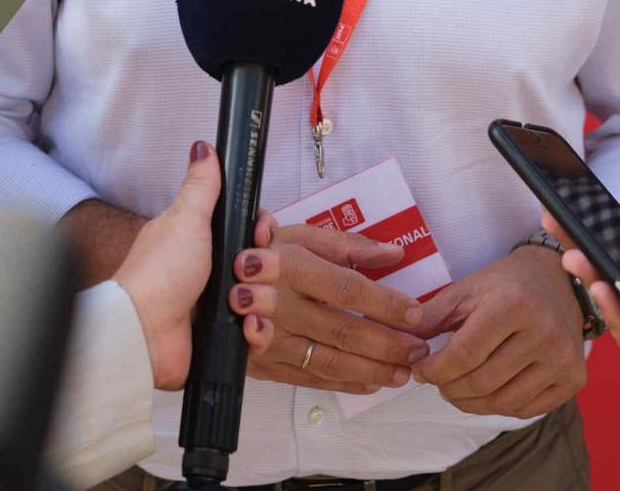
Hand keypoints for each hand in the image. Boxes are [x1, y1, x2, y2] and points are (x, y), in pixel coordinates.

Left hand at [113, 141, 276, 389]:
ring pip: (269, 299)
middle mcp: (216, 272)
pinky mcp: (226, 338)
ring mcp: (222, 306)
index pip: (255, 231)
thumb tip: (203, 147)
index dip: (264, 232)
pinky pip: (261, 334)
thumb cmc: (159, 274)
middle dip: (263, 268)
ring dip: (259, 301)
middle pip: (268, 263)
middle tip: (241, 270)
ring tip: (236, 304)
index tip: (260, 234)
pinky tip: (244, 327)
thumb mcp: (184, 219)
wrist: (145, 333)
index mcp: (205, 241)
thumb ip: (201, 185)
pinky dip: (257, 332)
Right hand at [226, 221, 422, 394]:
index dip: (384, 304)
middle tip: (418, 350)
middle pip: (342, 330)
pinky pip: (307, 378)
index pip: (347, 288)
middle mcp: (280, 305)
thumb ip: (345, 244)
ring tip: (402, 373)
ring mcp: (269, 339)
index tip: (415, 314)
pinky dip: (341, 384)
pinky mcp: (261, 364)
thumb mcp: (296, 234)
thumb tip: (392, 252)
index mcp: (291, 265)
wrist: (200, 284)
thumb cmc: (255, 252)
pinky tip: (368, 384)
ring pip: (327, 360)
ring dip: (370, 370)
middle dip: (387, 344)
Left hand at [408, 243, 586, 417]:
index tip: (419, 370)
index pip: (464, 355)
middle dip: (449, 388)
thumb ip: (432, 316)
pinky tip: (487, 391)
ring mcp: (563, 358)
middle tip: (438, 382)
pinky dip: (499, 406)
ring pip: (503, 402)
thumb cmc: (506, 284)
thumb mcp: (466, 288)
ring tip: (457, 389)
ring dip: (470, 403)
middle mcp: (544, 332)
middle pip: (482, 382)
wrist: (559, 280)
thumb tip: (403, 346)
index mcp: (513, 304)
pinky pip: (527, 409)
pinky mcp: (574, 378)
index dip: (434, 370)